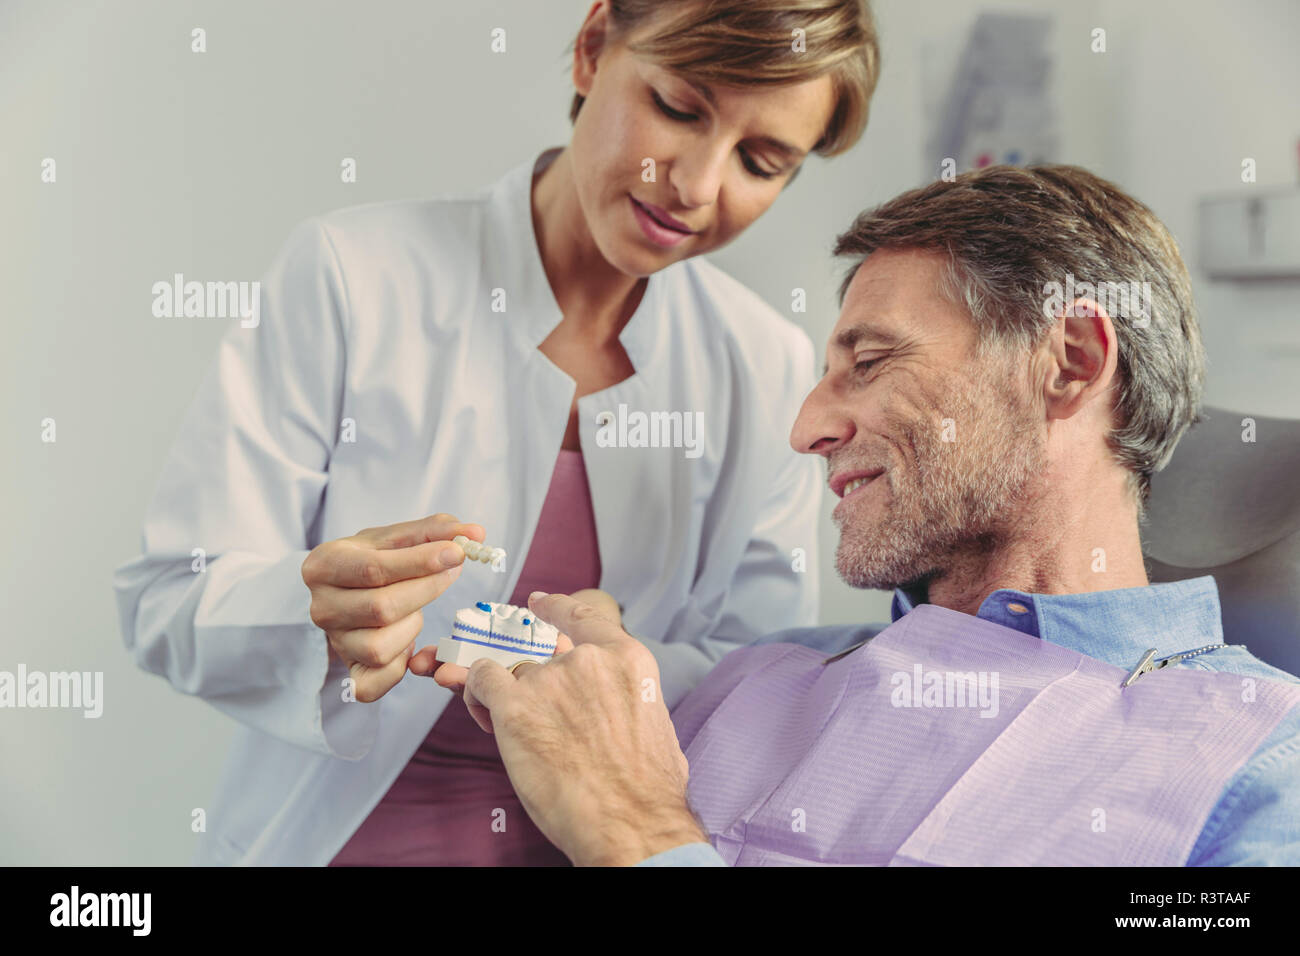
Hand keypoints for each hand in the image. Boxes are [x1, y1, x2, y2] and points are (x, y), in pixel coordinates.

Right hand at [301, 513, 482, 702]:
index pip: (373, 568)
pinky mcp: (349, 672)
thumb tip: (476, 533)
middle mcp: (321, 608)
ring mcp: (334, 643)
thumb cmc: (375, 560)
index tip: (457, 552)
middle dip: (426, 590)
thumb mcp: (397, 537)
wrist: (349, 592)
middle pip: (381, 608)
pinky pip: (377, 681)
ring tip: (414, 608)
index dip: (420, 562)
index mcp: (323, 566)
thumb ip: (436, 531)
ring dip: (411, 626)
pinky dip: (401, 664)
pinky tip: (406, 639)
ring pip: (380, 648)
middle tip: (451, 571)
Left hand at [463, 591, 705, 865]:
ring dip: (502, 693)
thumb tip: (615, 704)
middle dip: (527, 677)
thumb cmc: (647, 789)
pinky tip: (485, 714)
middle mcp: (586, 660)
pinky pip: (480, 679)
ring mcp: (549, 679)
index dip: (553, 609)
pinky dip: (474, 692)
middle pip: (539, 653)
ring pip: (508, 669)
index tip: (535, 604)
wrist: (630, 823)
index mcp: (626, 659)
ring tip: (504, 726)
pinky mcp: (514, 706)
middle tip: (523, 705)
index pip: (581, 617)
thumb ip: (627, 697)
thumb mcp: (653, 722)